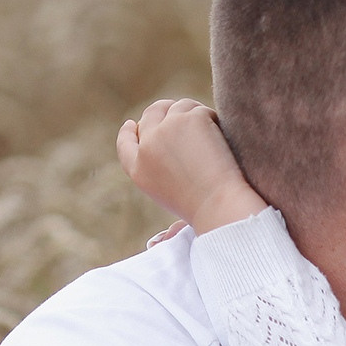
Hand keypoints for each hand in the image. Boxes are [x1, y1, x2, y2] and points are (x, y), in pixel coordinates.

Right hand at [116, 98, 267, 232]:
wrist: (220, 205)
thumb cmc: (204, 213)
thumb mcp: (172, 210)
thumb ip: (161, 200)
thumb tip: (153, 238)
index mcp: (137, 170)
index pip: (125, 142)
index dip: (130, 131)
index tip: (134, 124)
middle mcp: (146, 147)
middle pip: (151, 115)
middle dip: (167, 112)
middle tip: (186, 117)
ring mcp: (165, 129)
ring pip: (177, 107)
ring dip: (192, 115)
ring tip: (210, 136)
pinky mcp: (187, 118)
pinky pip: (198, 109)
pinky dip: (211, 118)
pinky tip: (219, 135)